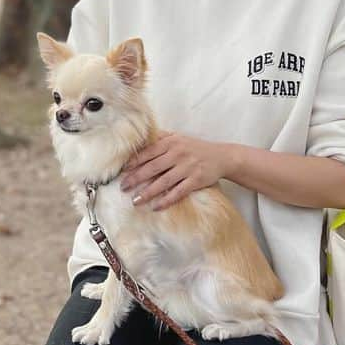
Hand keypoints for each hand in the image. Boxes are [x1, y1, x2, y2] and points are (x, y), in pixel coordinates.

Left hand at [119, 131, 233, 210]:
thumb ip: (161, 138)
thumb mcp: (178, 137)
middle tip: (123, 187)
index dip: (134, 162)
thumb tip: (139, 141)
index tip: (122, 171)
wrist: (222, 156)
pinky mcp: (196, 180)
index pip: (148, 153)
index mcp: (171, 142)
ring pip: (163, 182)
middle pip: (152, 168)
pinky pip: (178, 193)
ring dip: (147, 192)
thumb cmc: (195, 148)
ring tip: (135, 200)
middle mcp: (177, 154)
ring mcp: (187, 168)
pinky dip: (166, 200)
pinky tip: (156, 207)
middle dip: (135, 178)